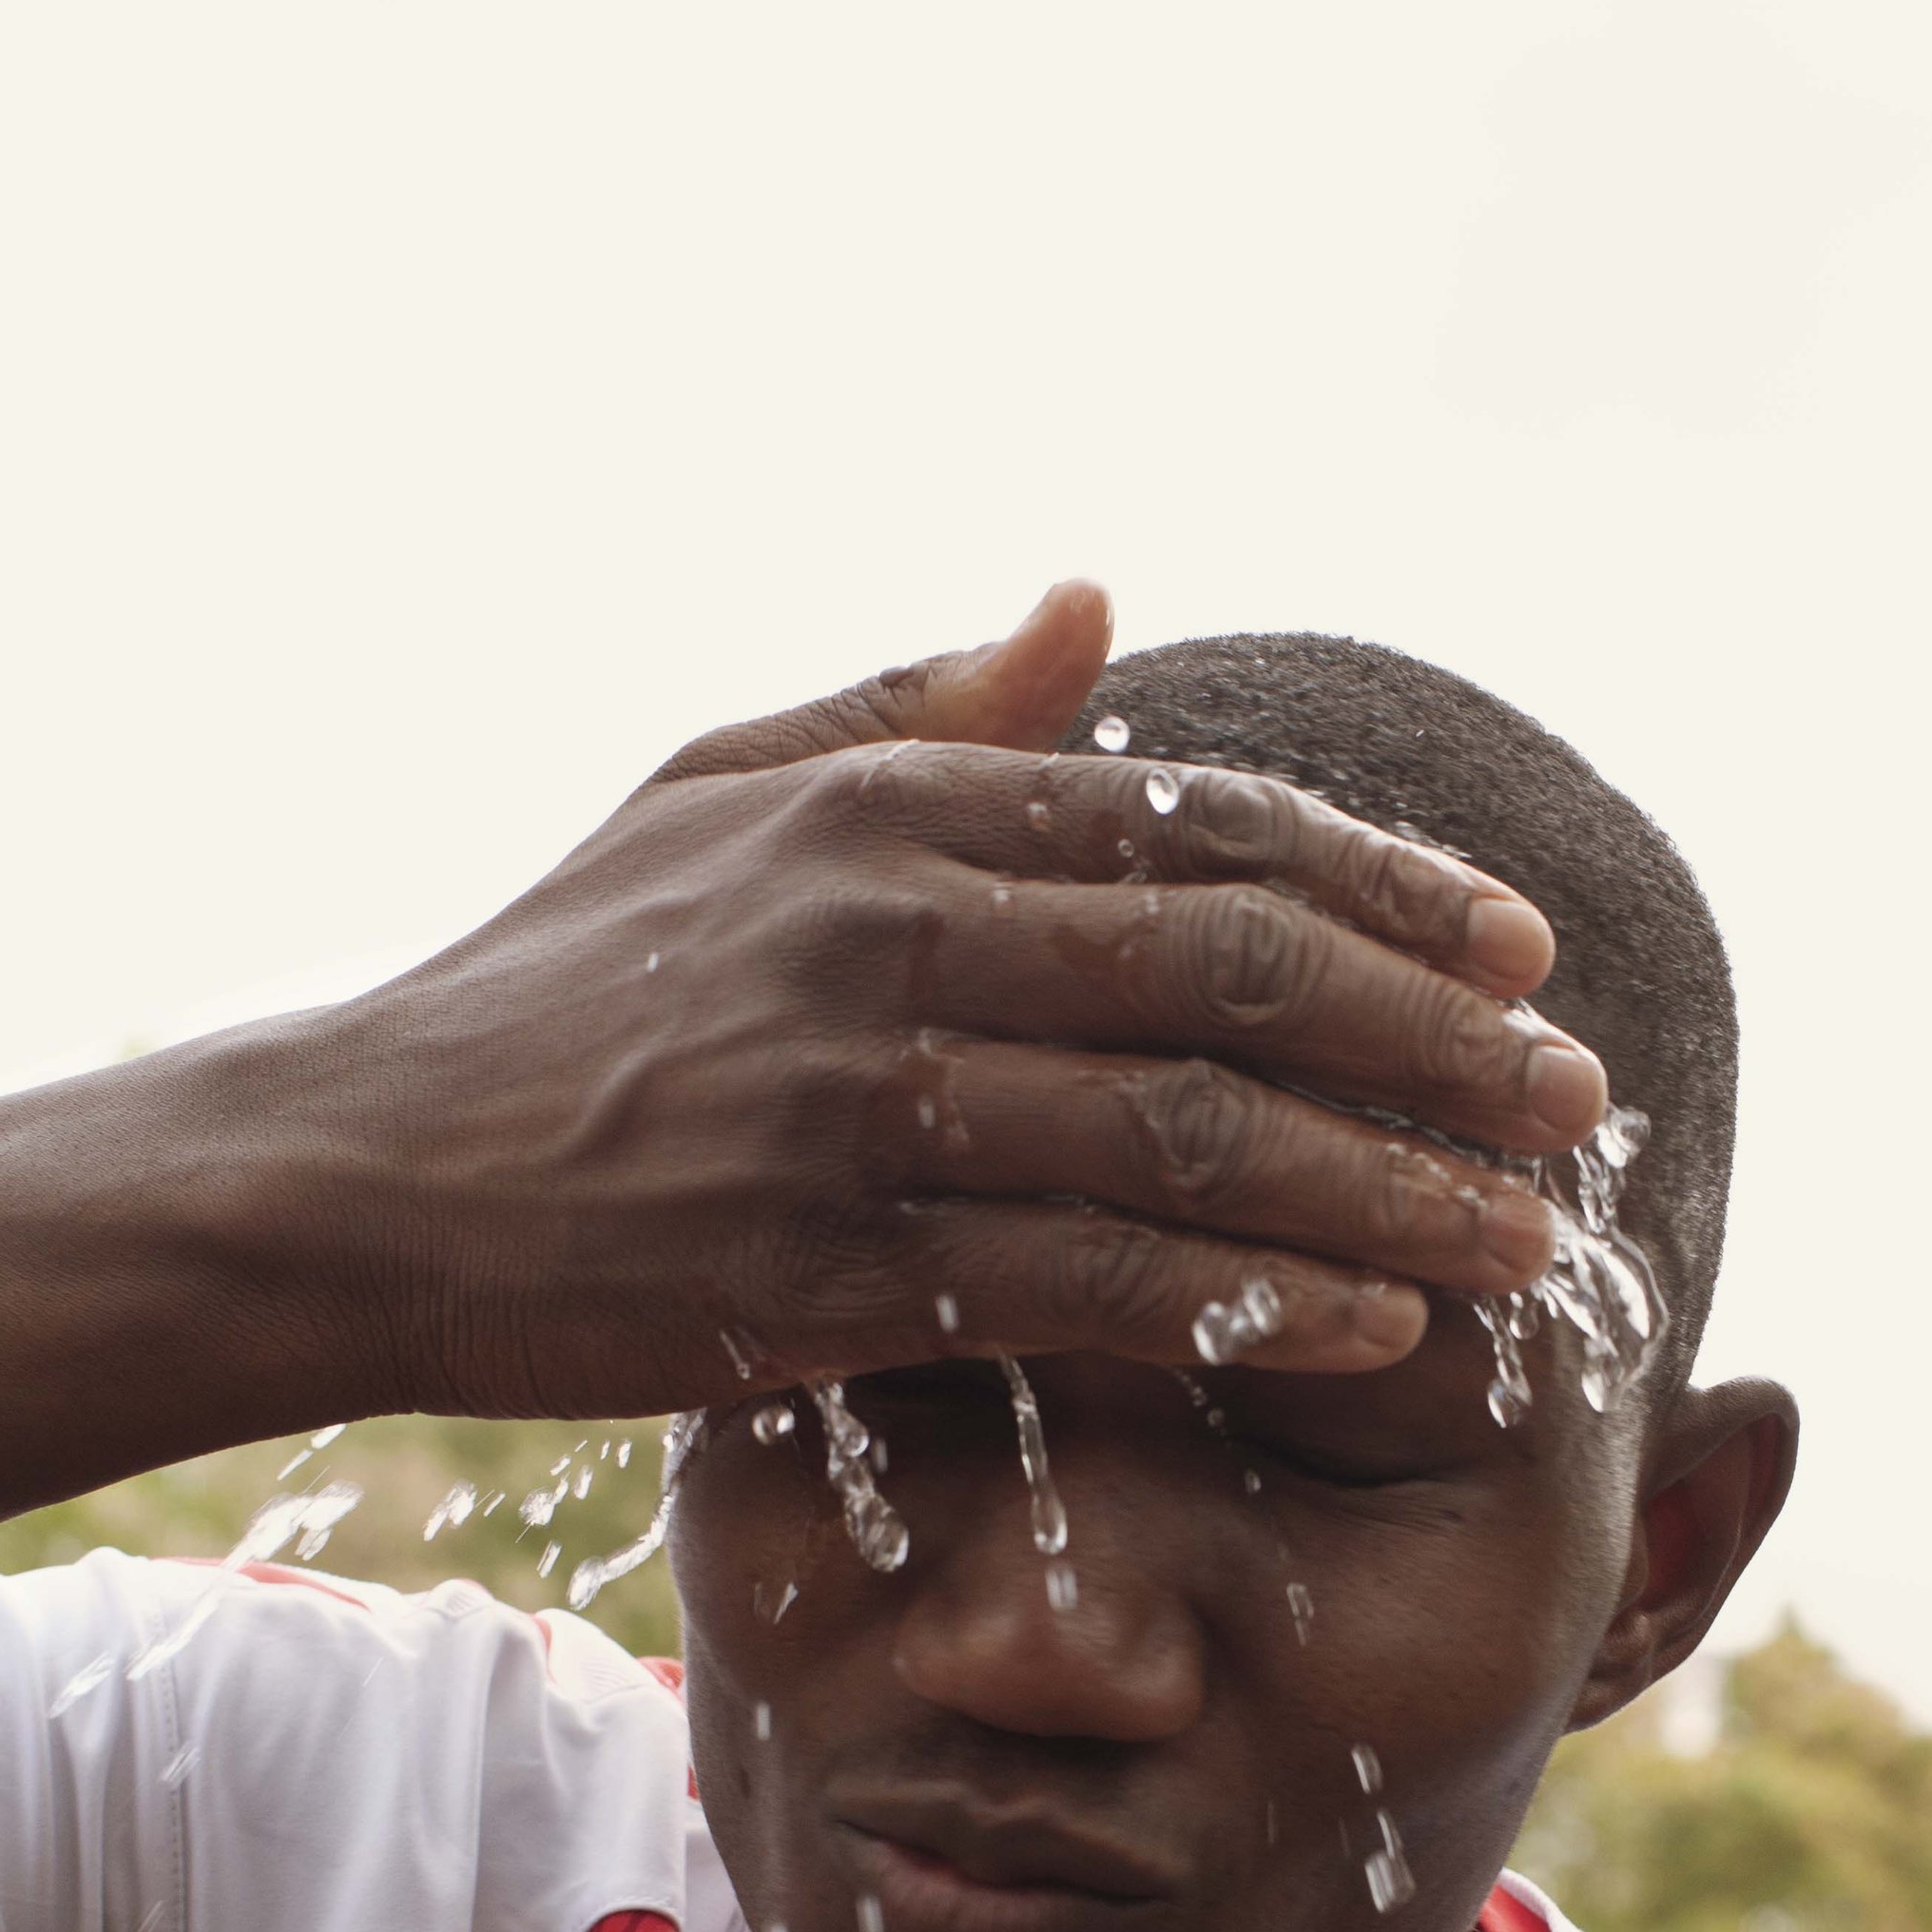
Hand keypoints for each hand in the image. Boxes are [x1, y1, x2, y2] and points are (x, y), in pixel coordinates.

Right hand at [337, 581, 1600, 1421]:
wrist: (357, 1174)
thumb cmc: (554, 988)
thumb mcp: (710, 789)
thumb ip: (915, 705)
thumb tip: (1094, 604)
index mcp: (886, 805)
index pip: (1204, 830)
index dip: (1387, 892)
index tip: (1515, 956)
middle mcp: (892, 933)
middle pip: (1239, 975)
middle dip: (1436, 1043)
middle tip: (1574, 1103)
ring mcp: (861, 1106)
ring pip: (1194, 1139)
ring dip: (1389, 1190)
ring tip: (1525, 1241)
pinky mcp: (828, 1269)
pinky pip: (1094, 1284)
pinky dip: (1252, 1304)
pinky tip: (1373, 1327)